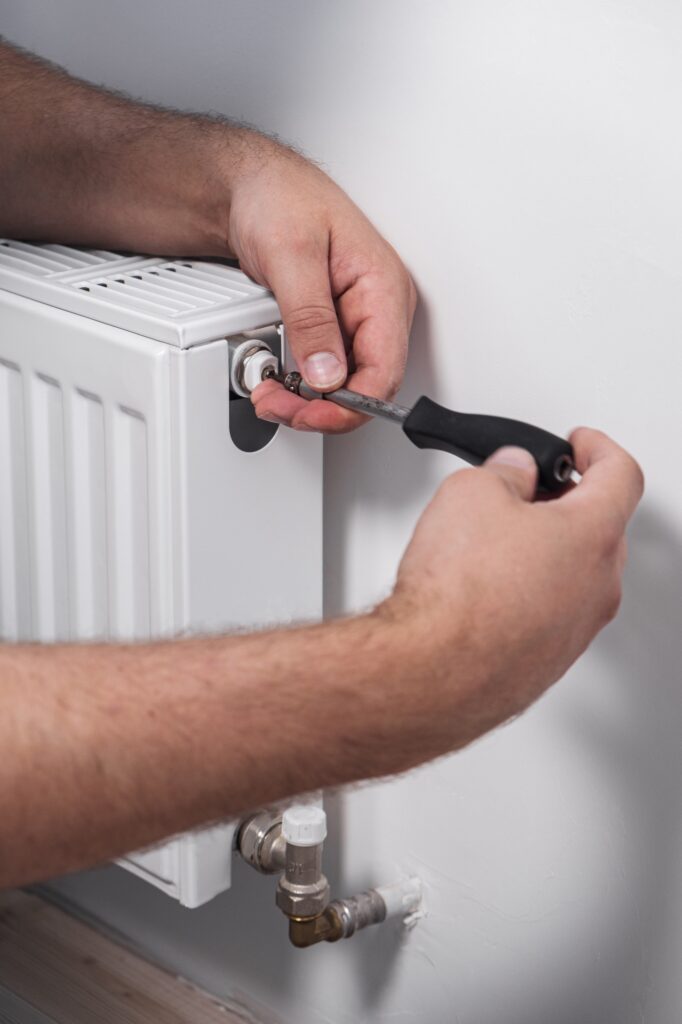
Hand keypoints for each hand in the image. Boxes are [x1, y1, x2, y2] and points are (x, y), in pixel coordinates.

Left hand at [225, 138, 415, 431]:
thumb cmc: (278, 196)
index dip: (349, 406)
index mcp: (383, 288)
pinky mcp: (329, 327)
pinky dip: (299, 386)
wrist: (244, 183)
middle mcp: (376, 309)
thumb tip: (327, 374)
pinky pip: (324, 372)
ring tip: (270, 394)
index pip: (384, 372)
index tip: (311, 415)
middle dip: (321, 408)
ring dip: (307, 402)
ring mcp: (352, 320)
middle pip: (364, 387)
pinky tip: (276, 381)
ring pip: (342, 385)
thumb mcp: (292, 255)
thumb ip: (311, 318)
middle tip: (276, 404)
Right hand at [380, 428, 643, 754]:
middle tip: (532, 489)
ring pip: (575, 573)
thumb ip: (503, 472)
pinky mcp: (549, 660)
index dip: (599, 449)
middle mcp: (597, 586)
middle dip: (568, 502)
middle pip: (602, 527)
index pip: (621, 474)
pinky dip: (529, 591)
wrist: (435, 670)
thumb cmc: (458, 592)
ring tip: (495, 540)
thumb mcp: (471, 492)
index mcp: (593, 534)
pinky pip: (550, 612)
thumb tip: (510, 472)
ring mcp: (577, 629)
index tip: (581, 444)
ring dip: (546, 550)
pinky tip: (486, 587)